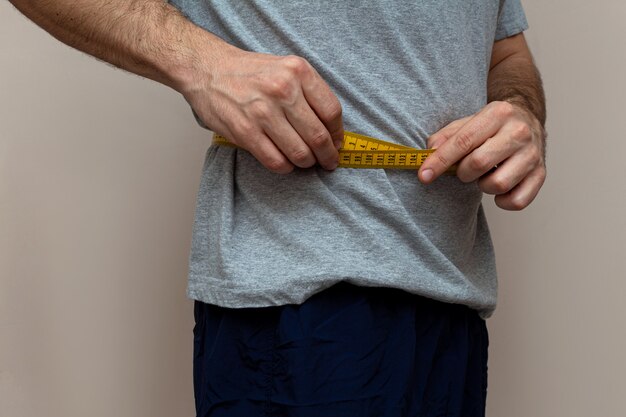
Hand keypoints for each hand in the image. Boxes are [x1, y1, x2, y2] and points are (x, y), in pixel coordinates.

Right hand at [182, 45, 342, 173]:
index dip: (338, 134)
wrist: (207, 69)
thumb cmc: (249, 72)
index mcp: (298, 71)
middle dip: (327, 156)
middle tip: (328, 162)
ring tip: (305, 161)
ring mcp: (263, 112)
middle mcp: (283, 90)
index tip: (337, 144)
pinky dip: (285, 168)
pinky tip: (285, 162)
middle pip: (318, 136)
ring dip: (306, 163)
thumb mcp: (286, 68)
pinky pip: (276, 161)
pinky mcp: (245, 131)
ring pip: (299, 153)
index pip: (331, 112)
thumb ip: (309, 92)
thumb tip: (331, 128)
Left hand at [418, 101, 545, 210]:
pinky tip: (499, 189)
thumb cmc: (491, 126)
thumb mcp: (467, 122)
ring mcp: (533, 154)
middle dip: (463, 172)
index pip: (463, 141)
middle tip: (465, 170)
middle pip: (479, 163)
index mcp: (497, 114)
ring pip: (498, 184)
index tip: (424, 175)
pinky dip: (502, 201)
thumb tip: (430, 152)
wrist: (528, 120)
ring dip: (482, 186)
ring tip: (485, 175)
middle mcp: (519, 132)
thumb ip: (445, 137)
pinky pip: (517, 201)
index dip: (440, 161)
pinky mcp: (541, 174)